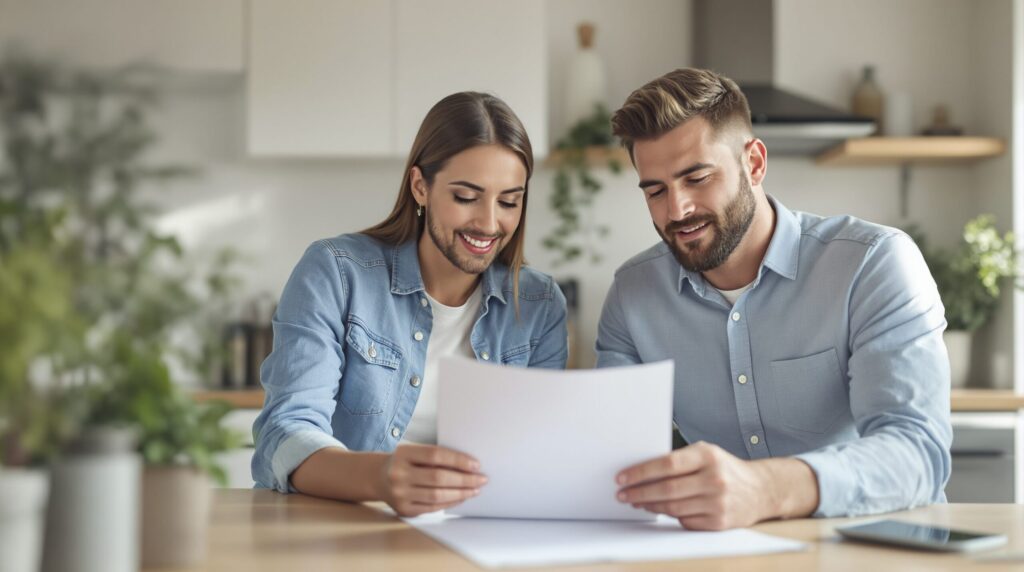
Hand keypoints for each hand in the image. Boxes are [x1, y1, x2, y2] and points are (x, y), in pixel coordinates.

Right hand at [377, 444, 487, 516]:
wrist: (378, 477)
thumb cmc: (404, 462)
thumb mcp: (414, 452)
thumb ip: (436, 456)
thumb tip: (469, 465)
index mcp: (403, 453)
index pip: (435, 455)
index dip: (458, 460)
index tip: (476, 465)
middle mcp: (399, 474)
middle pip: (438, 477)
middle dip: (465, 479)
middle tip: (482, 479)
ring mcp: (400, 494)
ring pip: (437, 495)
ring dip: (460, 493)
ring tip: (475, 489)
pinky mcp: (404, 509)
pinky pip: (432, 507)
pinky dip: (450, 503)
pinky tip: (461, 497)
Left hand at [615, 441, 773, 529]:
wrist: (761, 490)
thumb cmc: (725, 469)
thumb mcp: (706, 453)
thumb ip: (679, 459)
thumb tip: (642, 471)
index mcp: (708, 456)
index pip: (667, 464)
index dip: (640, 472)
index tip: (622, 477)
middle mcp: (714, 479)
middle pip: (667, 489)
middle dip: (639, 492)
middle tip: (622, 494)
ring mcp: (718, 502)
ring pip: (673, 507)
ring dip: (650, 505)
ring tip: (637, 501)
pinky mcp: (719, 522)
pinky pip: (684, 520)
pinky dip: (670, 515)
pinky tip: (660, 510)